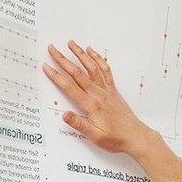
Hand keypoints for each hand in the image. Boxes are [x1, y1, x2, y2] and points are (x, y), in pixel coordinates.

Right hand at [43, 40, 155, 160]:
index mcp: (91, 105)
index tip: (46, 66)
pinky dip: (98, 59)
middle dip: (63, 59)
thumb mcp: (95, 136)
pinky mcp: (113, 90)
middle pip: (77, 72)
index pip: (69, 87)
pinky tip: (92, 51)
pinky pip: (105, 70)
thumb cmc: (116, 138)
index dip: (56, 76)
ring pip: (91, 67)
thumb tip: (65, 115)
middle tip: (52, 48)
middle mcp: (98, 94)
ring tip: (71, 43)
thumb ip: (79, 124)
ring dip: (80, 54)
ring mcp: (106, 90)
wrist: (136, 136)